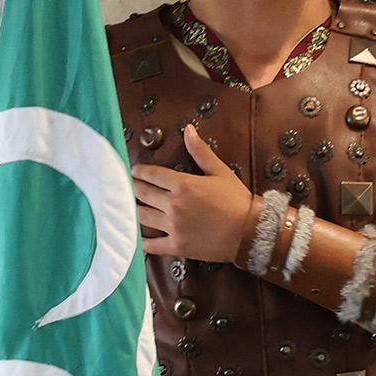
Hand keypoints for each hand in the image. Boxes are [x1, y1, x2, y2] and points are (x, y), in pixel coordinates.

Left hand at [133, 124, 257, 262]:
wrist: (249, 231)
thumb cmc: (236, 201)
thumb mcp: (219, 171)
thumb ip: (200, 151)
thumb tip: (188, 130)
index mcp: (183, 185)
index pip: (151, 174)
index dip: (139, 171)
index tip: (134, 171)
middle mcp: (173, 205)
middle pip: (142, 193)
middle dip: (132, 187)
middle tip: (126, 185)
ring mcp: (173, 227)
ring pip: (142, 216)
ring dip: (132, 209)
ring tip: (127, 205)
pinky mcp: (177, 245)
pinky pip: (152, 245)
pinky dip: (142, 242)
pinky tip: (136, 237)